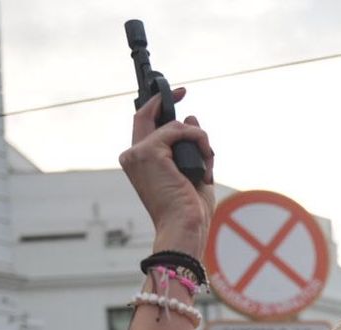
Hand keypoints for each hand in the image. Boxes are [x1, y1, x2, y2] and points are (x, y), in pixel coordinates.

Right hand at [119, 88, 215, 257]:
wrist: (184, 228)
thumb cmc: (189, 210)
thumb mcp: (194, 171)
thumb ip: (191, 146)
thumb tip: (192, 119)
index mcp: (140, 163)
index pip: (143, 127)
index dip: (156, 108)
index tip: (177, 97)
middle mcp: (133, 156)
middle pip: (145, 115)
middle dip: (164, 99)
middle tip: (183, 91)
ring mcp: (138, 153)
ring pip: (173, 126)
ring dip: (198, 140)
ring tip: (207, 163)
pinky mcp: (149, 152)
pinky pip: (180, 130)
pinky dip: (199, 140)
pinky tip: (206, 158)